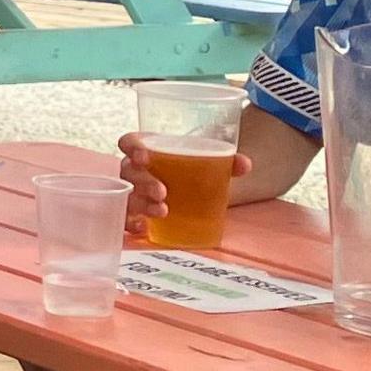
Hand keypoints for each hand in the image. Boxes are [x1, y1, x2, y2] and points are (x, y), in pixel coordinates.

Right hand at [113, 130, 249, 239]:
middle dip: (143, 182)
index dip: (132, 147)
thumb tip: (245, 164)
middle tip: (162, 192)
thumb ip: (226, 162)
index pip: (129, 142)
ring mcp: (131, 191)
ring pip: (127, 196)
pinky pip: (125, 218)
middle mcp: (134, 170)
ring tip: (163, 211)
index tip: (144, 156)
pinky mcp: (133, 212)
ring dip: (141, 203)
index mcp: (147, 150)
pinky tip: (144, 227)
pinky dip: (131, 223)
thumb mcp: (205, 163)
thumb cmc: (189, 171)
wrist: (188, 191)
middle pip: (129, 172)